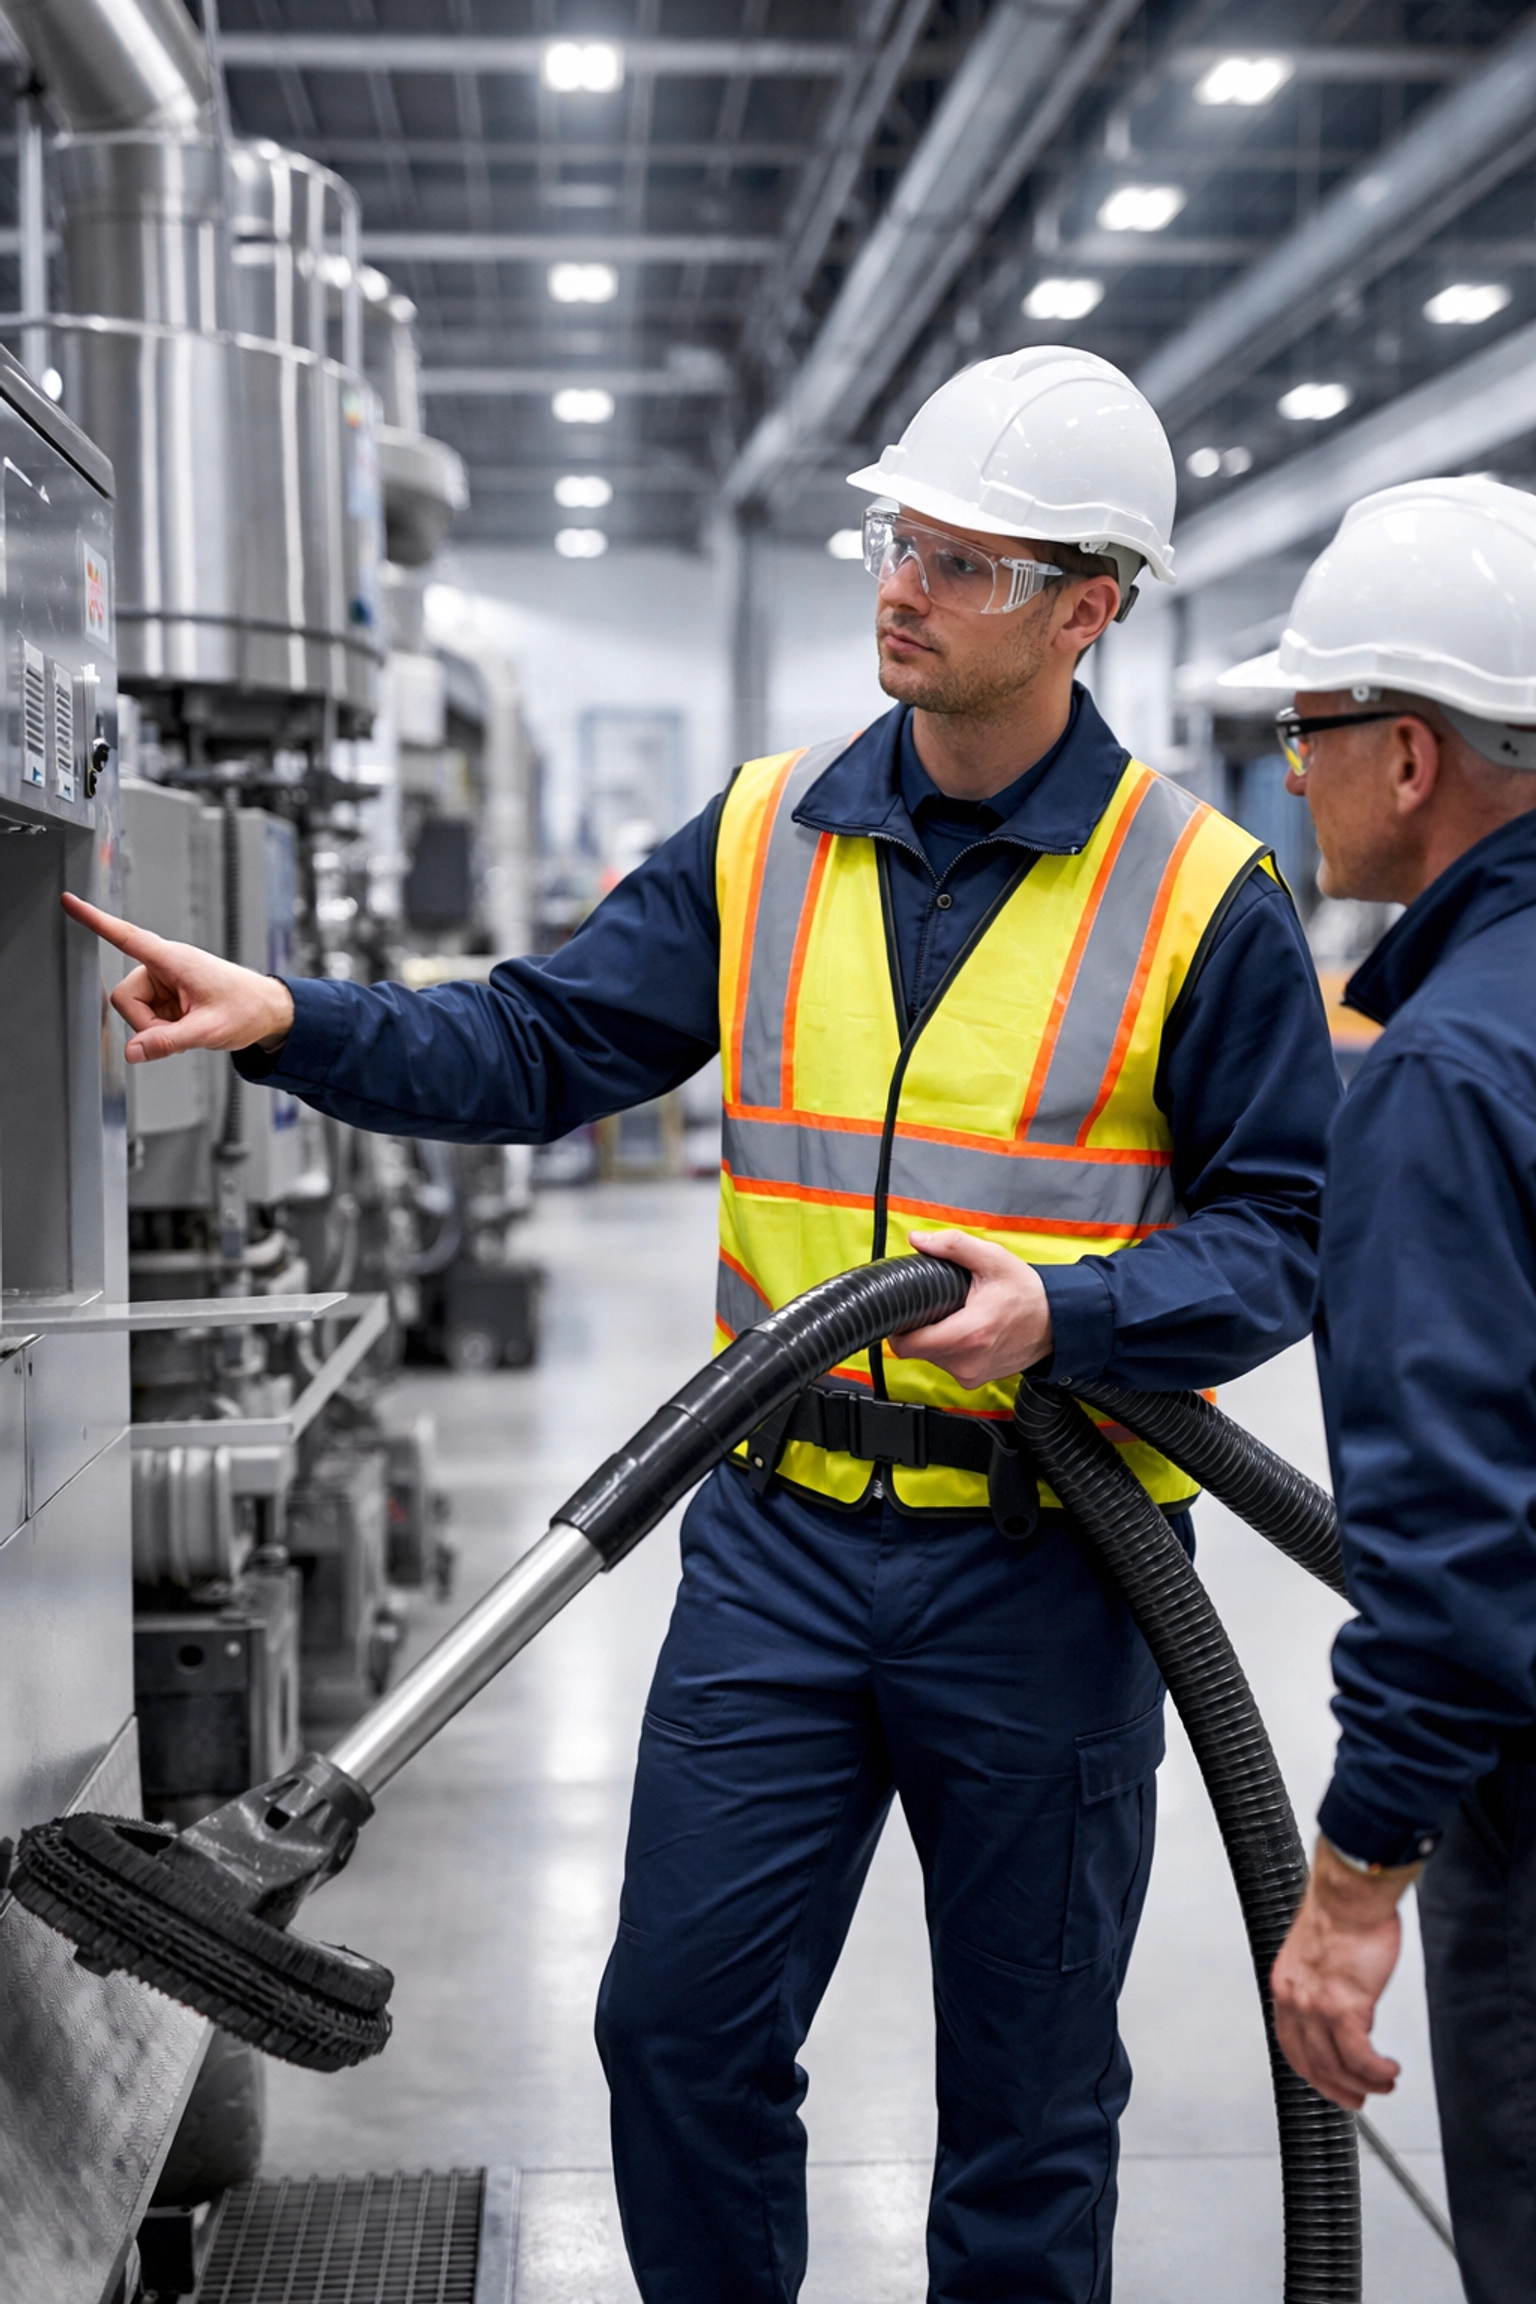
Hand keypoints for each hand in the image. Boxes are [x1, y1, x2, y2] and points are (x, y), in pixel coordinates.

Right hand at [61, 892, 294, 1063]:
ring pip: (134, 1011)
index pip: (126, 937)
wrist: (268, 1011)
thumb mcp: (208, 1030)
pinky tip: (186, 1026)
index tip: (69, 902)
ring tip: (189, 1027)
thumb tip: (132, 1052)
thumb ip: (168, 1042)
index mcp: (173, 960)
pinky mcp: (166, 994)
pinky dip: (162, 1028)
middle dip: (145, 1023)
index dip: (95, 921)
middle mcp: (164, 965)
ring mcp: (164, 981)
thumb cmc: (246, 1009)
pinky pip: (147, 1017)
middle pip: (125, 998)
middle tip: (179, 1031)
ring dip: (156, 1027)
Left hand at [892, 1230, 1052, 1389]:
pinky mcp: (974, 1380)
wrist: (1056, 1322)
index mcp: (969, 1334)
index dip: (898, 1327)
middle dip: (919, 1326)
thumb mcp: (993, 1259)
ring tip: (956, 1317)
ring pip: (930, 1357)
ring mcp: (971, 1374)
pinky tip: (965, 1332)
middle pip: (917, 1349)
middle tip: (938, 1306)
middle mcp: (967, 1361)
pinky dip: (949, 1349)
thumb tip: (919, 1240)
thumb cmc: (1026, 1293)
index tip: (904, 1310)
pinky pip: (946, 1364)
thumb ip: (954, 1246)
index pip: (908, 1345)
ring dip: (934, 1338)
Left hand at [1271, 1838, 1419, 2109]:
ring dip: (1364, 2082)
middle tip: (1356, 2100)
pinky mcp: (1346, 2008)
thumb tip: (1338, 1996)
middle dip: (1336, 2088)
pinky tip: (1389, 2069)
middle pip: (1311, 2062)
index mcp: (1286, 1984)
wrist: (1350, 1893)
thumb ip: (1321, 1978)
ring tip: (1383, 2083)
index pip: (1291, 2042)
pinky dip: (1376, 2070)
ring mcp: (1318, 2006)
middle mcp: (1296, 1998)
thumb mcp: (1318, 1951)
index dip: (1310, 2069)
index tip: (1327, 2081)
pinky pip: (1361, 2057)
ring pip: (1337, 2065)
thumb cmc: (1342, 1912)